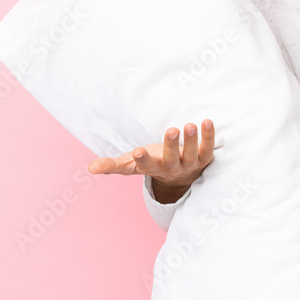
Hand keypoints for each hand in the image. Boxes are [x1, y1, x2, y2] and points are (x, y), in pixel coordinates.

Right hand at [87, 120, 215, 198]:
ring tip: (190, 125)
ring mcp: (189, 164)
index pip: (146, 166)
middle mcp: (172, 168)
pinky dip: (209, 136)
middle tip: (171, 130)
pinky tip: (207, 122)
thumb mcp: (132, 166)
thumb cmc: (153, 164)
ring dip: (192, 140)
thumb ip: (112, 166)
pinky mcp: (204, 158)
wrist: (180, 178)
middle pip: (171, 159)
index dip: (143, 160)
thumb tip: (90, 169)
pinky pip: (208, 148)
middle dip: (170, 145)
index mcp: (153, 169)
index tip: (137, 151)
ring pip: (192, 154)